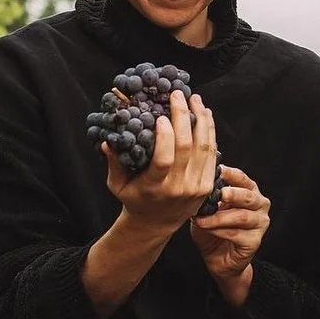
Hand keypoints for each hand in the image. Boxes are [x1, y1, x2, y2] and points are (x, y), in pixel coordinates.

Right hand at [103, 90, 216, 236]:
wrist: (156, 223)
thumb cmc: (134, 199)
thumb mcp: (117, 185)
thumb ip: (114, 163)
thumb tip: (107, 141)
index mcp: (155, 187)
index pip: (164, 159)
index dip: (165, 136)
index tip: (161, 116)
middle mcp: (178, 188)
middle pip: (187, 147)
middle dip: (183, 116)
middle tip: (178, 95)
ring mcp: (196, 186)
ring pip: (204, 147)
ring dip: (201, 119)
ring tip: (195, 99)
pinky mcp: (208, 184)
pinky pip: (212, 153)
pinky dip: (210, 132)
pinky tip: (205, 115)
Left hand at [190, 165, 270, 303]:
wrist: (218, 259)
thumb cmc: (213, 229)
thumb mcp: (208, 209)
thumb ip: (208, 198)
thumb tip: (198, 187)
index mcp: (249, 191)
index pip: (241, 178)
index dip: (229, 173)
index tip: (216, 170)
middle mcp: (259, 205)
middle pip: (247, 196)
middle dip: (232, 194)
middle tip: (218, 194)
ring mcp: (260, 223)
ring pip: (242, 216)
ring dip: (219, 218)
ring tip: (202, 219)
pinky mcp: (255, 241)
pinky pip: (237, 234)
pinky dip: (220, 231)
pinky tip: (207, 229)